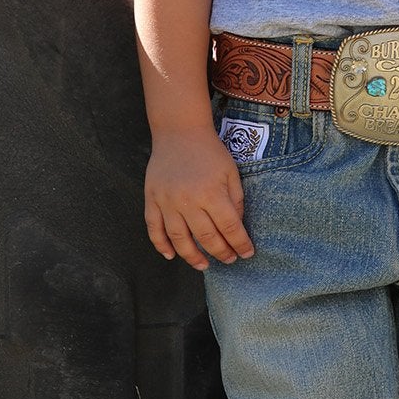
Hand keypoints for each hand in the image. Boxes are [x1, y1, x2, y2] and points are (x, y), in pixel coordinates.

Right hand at [143, 126, 253, 269]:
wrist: (179, 133)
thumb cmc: (210, 152)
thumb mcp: (231, 172)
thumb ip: (236, 200)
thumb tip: (236, 226)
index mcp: (212, 192)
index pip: (230, 227)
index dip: (240, 243)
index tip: (247, 253)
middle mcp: (188, 200)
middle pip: (206, 237)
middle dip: (221, 253)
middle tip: (229, 260)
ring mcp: (167, 201)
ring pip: (179, 239)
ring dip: (192, 257)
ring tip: (204, 265)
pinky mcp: (152, 199)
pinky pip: (154, 229)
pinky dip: (161, 245)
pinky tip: (171, 255)